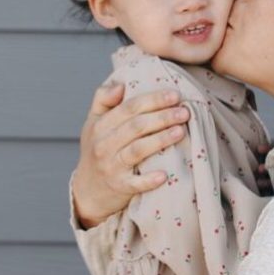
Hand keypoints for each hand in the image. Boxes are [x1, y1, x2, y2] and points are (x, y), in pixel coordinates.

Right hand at [71, 82, 189, 226]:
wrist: (88, 190)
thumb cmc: (96, 151)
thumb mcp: (93, 123)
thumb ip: (103, 100)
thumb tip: (121, 84)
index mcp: (100, 125)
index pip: (129, 108)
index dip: (153, 100)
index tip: (175, 95)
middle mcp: (104, 144)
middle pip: (136, 126)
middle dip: (162, 117)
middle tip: (185, 112)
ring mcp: (111, 166)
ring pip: (138, 150)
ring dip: (160, 140)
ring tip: (181, 131)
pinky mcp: (119, 187)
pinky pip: (135, 183)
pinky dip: (149, 180)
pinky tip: (165, 175)